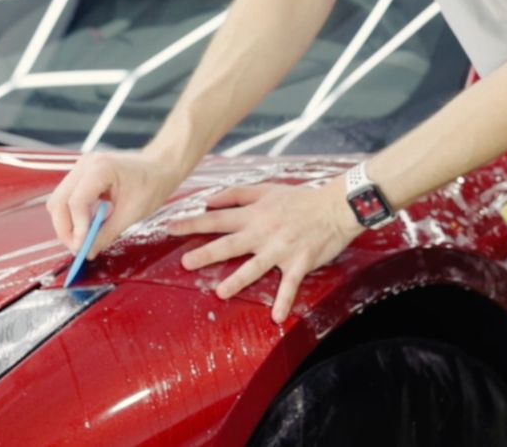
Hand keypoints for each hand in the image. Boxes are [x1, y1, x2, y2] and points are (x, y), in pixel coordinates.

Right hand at [46, 150, 183, 259]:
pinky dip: (72, 215)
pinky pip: (67, 198)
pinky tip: (86, 227)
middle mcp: (85, 164)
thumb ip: (107, 233)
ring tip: (82, 240)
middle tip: (78, 249)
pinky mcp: (82, 175)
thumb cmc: (152, 184)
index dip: (77, 228)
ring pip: (59, 201)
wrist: (160, 166)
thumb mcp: (132, 213)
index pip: (76, 202)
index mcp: (100, 168)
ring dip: (66, 223)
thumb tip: (87, 252)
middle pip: (58, 201)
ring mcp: (81, 168)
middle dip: (65, 229)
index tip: (83, 248)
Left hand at [166, 179, 364, 323]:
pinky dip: (284, 300)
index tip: (170, 228)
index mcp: (254, 215)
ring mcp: (281, 249)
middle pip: (230, 244)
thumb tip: (208, 201)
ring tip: (220, 292)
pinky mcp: (300, 263)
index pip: (217, 219)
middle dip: (206, 254)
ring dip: (238, 280)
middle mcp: (264, 233)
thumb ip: (236, 195)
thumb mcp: (266, 189)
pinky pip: (290, 285)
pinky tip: (276, 317)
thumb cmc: (300, 198)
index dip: (193, 223)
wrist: (336, 206)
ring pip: (255, 267)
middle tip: (185, 263)